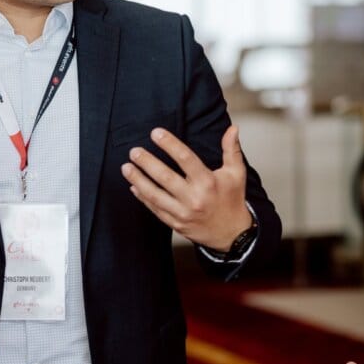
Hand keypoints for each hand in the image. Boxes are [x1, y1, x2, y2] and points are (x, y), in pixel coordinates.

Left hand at [120, 125, 252, 249]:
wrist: (232, 235)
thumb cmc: (232, 200)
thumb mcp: (236, 174)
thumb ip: (231, 150)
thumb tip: (232, 129)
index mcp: (208, 182)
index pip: (186, 159)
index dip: (169, 144)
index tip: (156, 133)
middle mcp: (194, 198)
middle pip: (165, 177)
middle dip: (147, 163)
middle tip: (134, 151)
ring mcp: (183, 213)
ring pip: (156, 195)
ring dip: (139, 180)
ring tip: (126, 167)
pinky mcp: (176, 224)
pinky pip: (156, 209)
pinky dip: (143, 198)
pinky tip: (134, 187)